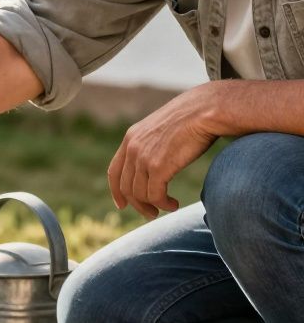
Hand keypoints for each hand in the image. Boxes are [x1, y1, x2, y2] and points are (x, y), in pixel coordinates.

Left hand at [107, 83, 225, 218]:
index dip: (116, 191)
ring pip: (139, 194)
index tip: (122, 205)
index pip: (114, 171)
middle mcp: (132, 148)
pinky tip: (174, 205)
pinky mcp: (158, 167)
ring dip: (152, 206)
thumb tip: (158, 161)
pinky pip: (154, 195)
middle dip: (137, 204)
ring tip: (167, 208)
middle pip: (126, 187)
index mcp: (131, 137)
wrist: (207, 108)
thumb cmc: (194, 117)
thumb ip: (154, 144)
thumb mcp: (164, 128)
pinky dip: (163, 204)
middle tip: (151, 213)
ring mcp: (143, 157)